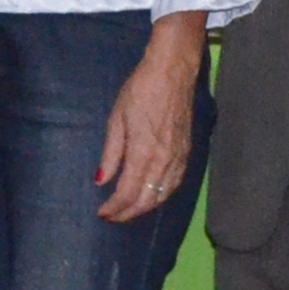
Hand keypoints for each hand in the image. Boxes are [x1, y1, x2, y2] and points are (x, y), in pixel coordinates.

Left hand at [97, 63, 196, 221]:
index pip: (128, 192)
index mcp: (144, 153)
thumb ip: (111, 154)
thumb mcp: (116, 119)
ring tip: (128, 212)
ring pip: (163, 195)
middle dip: (128, 213)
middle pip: (147, 200)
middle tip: (112, 217)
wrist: (173, 72)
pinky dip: (162, 196)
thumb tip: (101, 180)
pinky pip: (175, 184)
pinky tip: (152, 197)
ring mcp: (178, 158)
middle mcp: (164, 161)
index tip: (102, 214)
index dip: (115, 208)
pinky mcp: (187, 152)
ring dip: (145, 208)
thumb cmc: (140, 91)